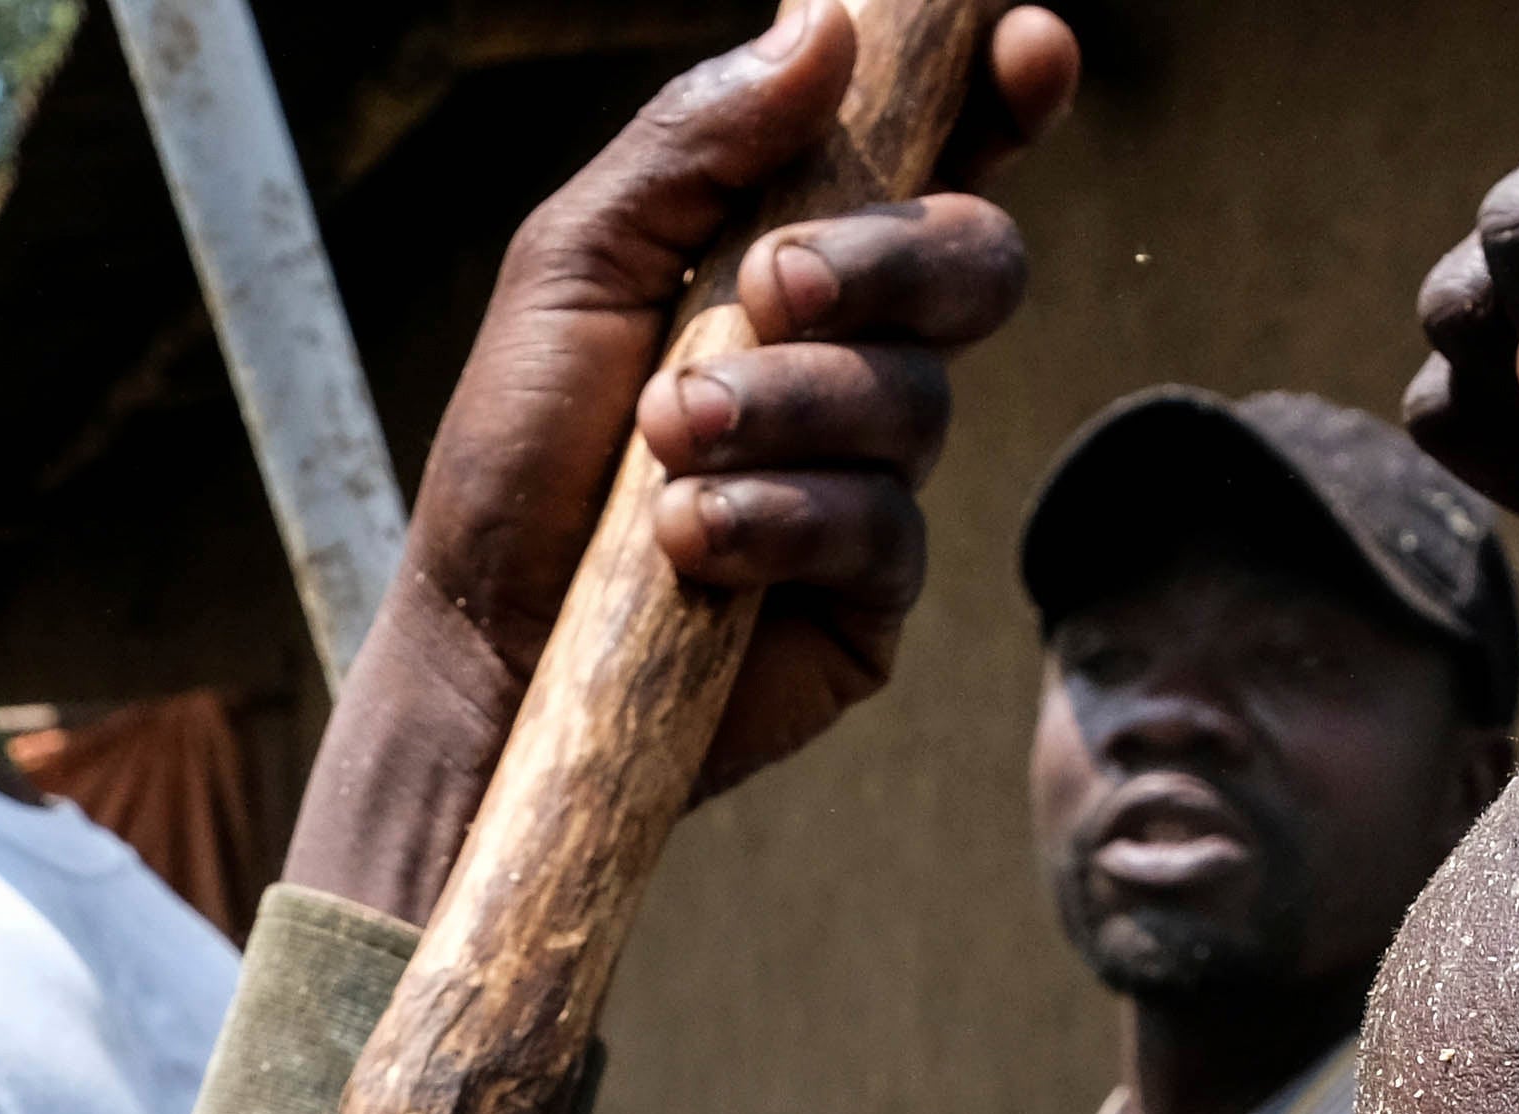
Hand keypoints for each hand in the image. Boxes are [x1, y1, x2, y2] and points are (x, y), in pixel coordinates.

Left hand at [283, 3, 1081, 920]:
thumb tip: (823, 26)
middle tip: (771, 288)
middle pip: (978, 259)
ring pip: (919, 400)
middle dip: (889, 262)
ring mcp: (875, 470)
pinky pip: (887, 527)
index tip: (1031, 49)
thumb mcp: (574, 264)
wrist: (487, 647)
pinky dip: (784, 518)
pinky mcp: (872, 589)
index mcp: (795, 245)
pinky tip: (691, 540)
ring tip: (667, 441)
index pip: (936, 149)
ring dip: (785, 410)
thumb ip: (693, 143)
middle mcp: (855, 349)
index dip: (1002, 92)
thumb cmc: (520, 451)